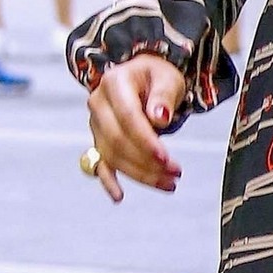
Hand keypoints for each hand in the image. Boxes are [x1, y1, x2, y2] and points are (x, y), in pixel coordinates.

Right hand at [84, 54, 187, 202]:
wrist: (142, 77)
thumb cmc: (157, 76)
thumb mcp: (167, 78)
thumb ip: (164, 96)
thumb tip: (160, 118)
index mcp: (114, 83)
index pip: (128, 117)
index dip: (146, 141)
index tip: (166, 159)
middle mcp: (99, 103)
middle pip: (119, 141)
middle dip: (147, 162)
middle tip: (176, 173)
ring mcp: (96, 124)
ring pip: (113, 156)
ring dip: (141, 174)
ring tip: (169, 183)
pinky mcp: (99, 140)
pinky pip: (100, 163)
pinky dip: (108, 181)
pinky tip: (118, 196)